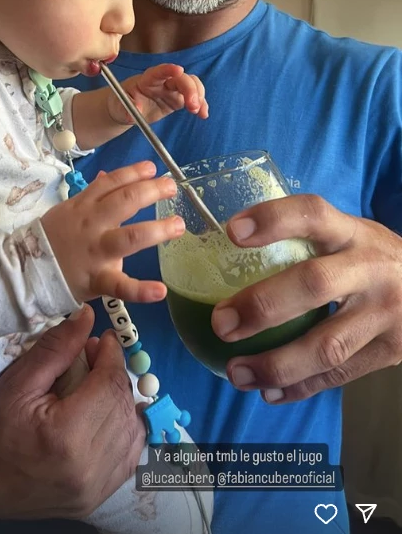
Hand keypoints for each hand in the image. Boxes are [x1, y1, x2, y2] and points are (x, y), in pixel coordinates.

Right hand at [0, 306, 146, 518]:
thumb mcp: (18, 381)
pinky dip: (124, 430)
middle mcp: (88, 467)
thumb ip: (57, 348)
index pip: (109, 384)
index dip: (112, 355)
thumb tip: (87, 316)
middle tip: (97, 356)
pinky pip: (128, 457)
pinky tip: (107, 414)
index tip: (104, 338)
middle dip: (115, 374)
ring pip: (132, 432)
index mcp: (67, 436)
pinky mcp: (94, 499)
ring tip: (100, 383)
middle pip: (123, 406)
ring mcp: (94, 489)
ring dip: (122, 401)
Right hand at [41, 160, 183, 301]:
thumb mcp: (69, 210)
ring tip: (178, 225)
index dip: (134, 173)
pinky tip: (161, 290)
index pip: (111, 183)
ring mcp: (96, 252)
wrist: (25, 272)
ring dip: (158, 230)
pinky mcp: (97, 280)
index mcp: (84, 206)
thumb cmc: (54, 240)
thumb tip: (109, 175)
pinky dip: (142, 290)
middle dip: (151, 192)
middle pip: (125, 202)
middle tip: (171, 188)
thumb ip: (92, 194)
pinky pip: (120, 286)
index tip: (153, 168)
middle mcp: (93, 224)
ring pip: (130, 237)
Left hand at [107, 63, 207, 124]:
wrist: (125, 110)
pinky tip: (204, 114)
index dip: (169, 69)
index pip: (159, 71)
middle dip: (190, 89)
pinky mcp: (178, 99)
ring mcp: (172, 89)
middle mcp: (163, 81)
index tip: (179, 70)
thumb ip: (126, 108)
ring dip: (199, 95)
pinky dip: (201, 104)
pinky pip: (193, 98)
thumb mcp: (119, 106)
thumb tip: (134, 111)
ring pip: (191, 84)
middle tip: (193, 105)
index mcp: (147, 80)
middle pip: (181, 78)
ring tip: (198, 111)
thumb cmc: (120, 103)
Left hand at [210, 194, 401, 401]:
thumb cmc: (370, 257)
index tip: (232, 231)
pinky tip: (269, 391)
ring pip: (327, 346)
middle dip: (263, 306)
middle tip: (221, 323)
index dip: (273, 220)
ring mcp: (384, 313)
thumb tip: (227, 255)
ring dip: (276, 364)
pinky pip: (339, 375)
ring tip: (236, 372)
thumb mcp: (347, 234)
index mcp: (352, 232)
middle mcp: (370, 268)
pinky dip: (300, 386)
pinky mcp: (390, 351)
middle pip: (315, 284)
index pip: (312, 215)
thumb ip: (304, 241)